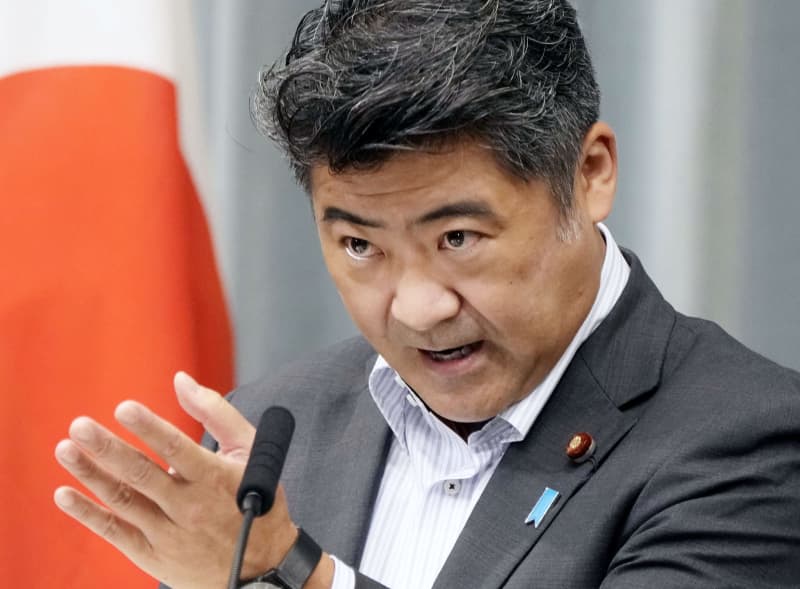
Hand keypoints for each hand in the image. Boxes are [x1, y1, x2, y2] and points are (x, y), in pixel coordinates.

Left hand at [53, 372, 295, 588]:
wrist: (263, 566)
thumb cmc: (258, 498)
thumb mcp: (251, 450)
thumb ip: (215, 412)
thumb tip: (180, 380)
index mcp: (214, 477)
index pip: (177, 449)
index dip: (150, 428)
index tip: (124, 408)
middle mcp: (189, 506)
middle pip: (142, 474)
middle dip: (108, 449)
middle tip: (79, 426)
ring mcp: (168, 533)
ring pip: (123, 500)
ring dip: (91, 475)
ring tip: (65, 449)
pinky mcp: (153, 554)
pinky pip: (115, 532)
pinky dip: (88, 515)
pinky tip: (64, 494)